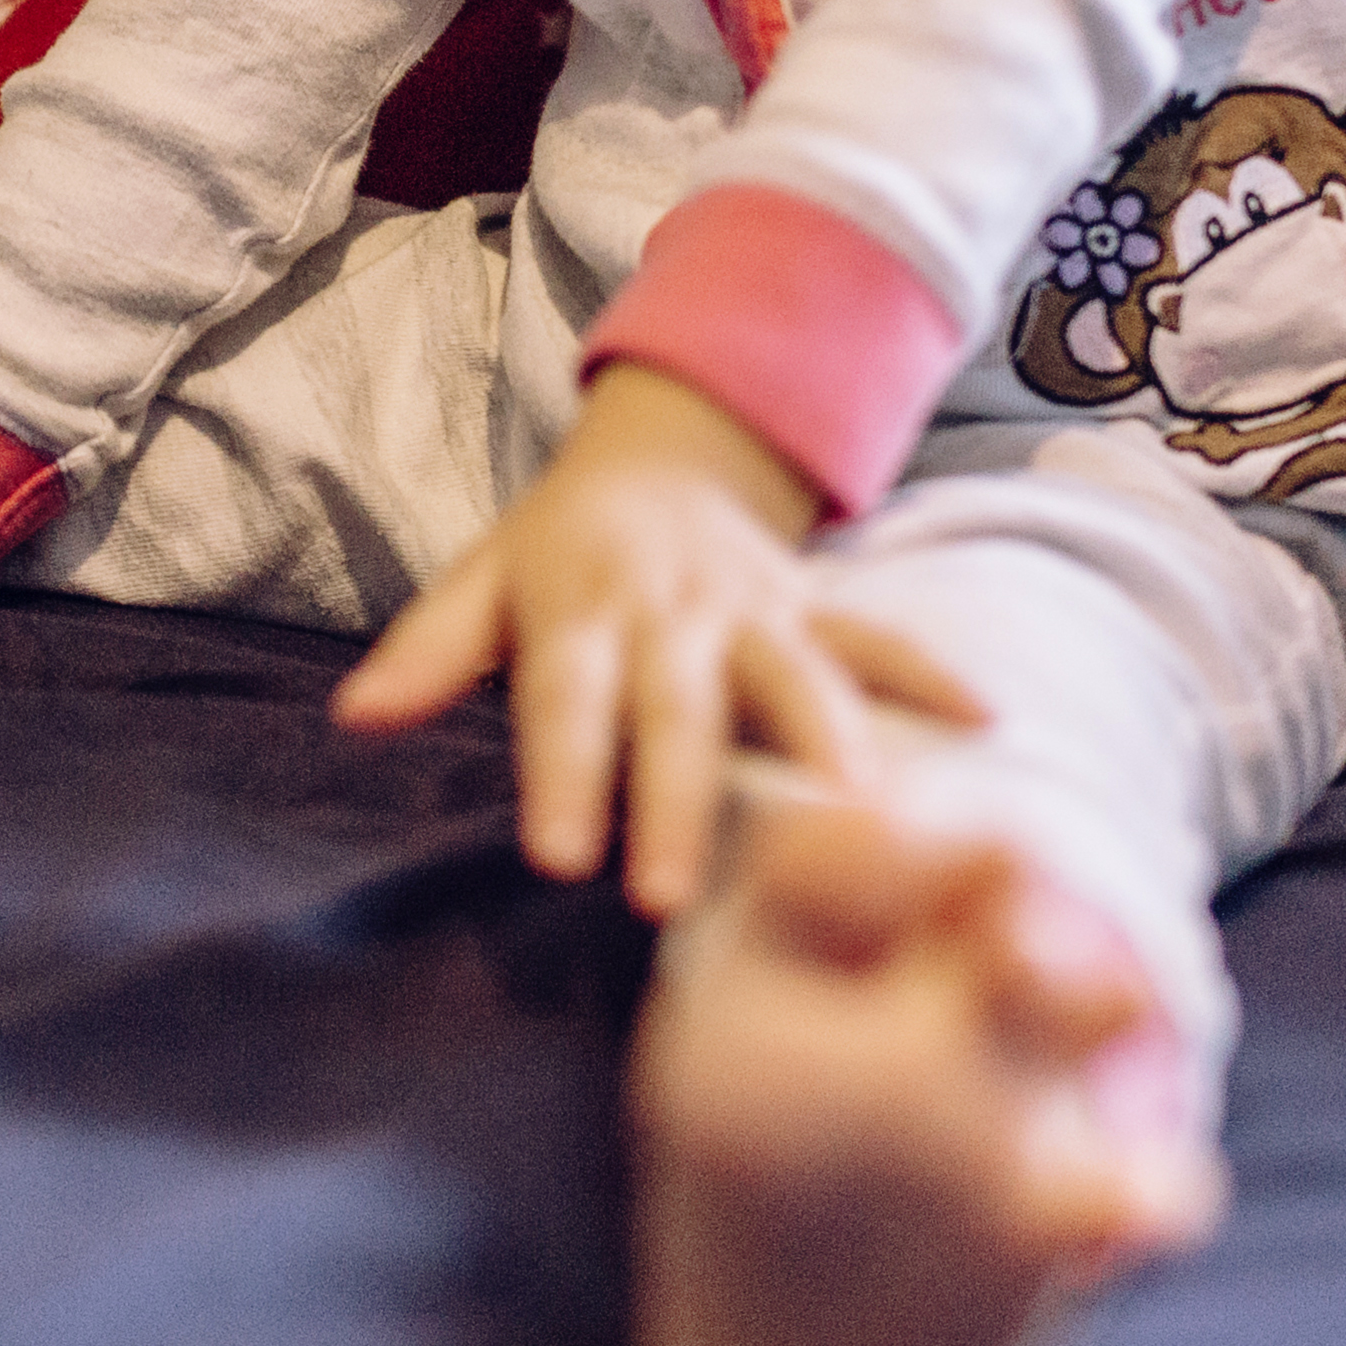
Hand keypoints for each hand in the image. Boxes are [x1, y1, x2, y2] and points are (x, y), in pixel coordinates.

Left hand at [331, 367, 972, 917]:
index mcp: (581, 608)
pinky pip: (882, 639)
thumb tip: (355, 717)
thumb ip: (429, 652)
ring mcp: (756, 607)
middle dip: (679, 799)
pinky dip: (934, 676)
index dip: (564, 774)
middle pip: (678, 709)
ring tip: (859, 820)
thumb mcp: (483, 581)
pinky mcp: (818, 609)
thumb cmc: (558, 549)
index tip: (559, 857)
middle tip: (671, 892)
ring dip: (825, 742)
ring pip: (796, 675)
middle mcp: (673, 610)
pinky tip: (990, 722)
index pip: (563, 698)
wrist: (666, 452)